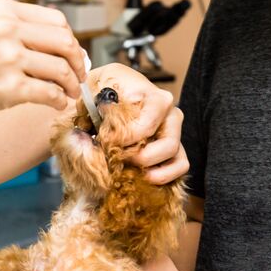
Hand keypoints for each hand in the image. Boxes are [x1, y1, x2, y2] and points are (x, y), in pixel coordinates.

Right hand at [0, 0, 84, 126]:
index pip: (57, 21)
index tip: (74, 56)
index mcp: (2, 10)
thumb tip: (64, 50)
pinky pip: (50, 92)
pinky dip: (59, 100)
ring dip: (72, 84)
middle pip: (65, 42)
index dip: (72, 41)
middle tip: (79, 76)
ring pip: (61, 69)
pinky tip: (56, 104)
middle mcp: (6, 29)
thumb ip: (20, 34)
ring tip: (69, 93)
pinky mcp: (9, 87)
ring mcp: (8, 57)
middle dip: (78, 62)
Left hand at [90, 63, 188, 183]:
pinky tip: (141, 176)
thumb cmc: (98, 93)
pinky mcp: (173, 149)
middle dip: (139, 158)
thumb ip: (90, 108)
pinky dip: (163, 177)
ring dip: (150, 170)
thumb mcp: (91, 93)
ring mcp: (174, 131)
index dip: (125, 140)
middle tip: (117, 158)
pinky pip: (180, 167)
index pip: (147, 126)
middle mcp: (170, 114)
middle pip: (168, 144)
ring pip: (175, 157)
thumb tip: (90, 127)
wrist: (101, 95)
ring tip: (126, 167)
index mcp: (153, 96)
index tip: (106, 142)